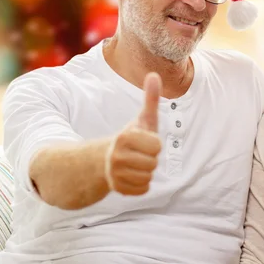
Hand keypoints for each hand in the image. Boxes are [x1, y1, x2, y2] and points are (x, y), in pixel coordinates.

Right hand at [105, 73, 162, 195]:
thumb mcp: (143, 118)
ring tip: (136, 163)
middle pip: (153, 163)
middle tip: (139, 153)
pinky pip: (143, 189)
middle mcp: (117, 156)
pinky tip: (132, 175)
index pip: (157, 146)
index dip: (154, 143)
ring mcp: (115, 174)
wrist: (107, 158)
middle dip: (150, 158)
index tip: (144, 141)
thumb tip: (154, 74)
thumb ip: (150, 98)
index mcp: (125, 137)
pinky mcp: (117, 189)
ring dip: (146, 171)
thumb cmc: (132, 136)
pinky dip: (141, 184)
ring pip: (148, 177)